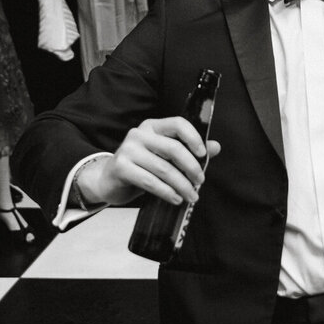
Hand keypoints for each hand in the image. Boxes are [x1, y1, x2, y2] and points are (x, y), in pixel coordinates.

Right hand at [77, 117, 221, 209]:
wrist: (108, 180)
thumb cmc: (141, 167)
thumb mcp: (164, 156)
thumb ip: (189, 150)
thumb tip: (215, 147)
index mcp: (153, 126)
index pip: (177, 124)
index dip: (193, 137)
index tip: (203, 155)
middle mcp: (139, 134)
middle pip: (173, 148)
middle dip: (191, 167)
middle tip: (200, 182)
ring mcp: (128, 150)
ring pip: (163, 168)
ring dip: (181, 185)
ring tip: (191, 196)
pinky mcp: (121, 167)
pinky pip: (150, 181)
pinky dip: (166, 192)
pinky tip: (176, 199)